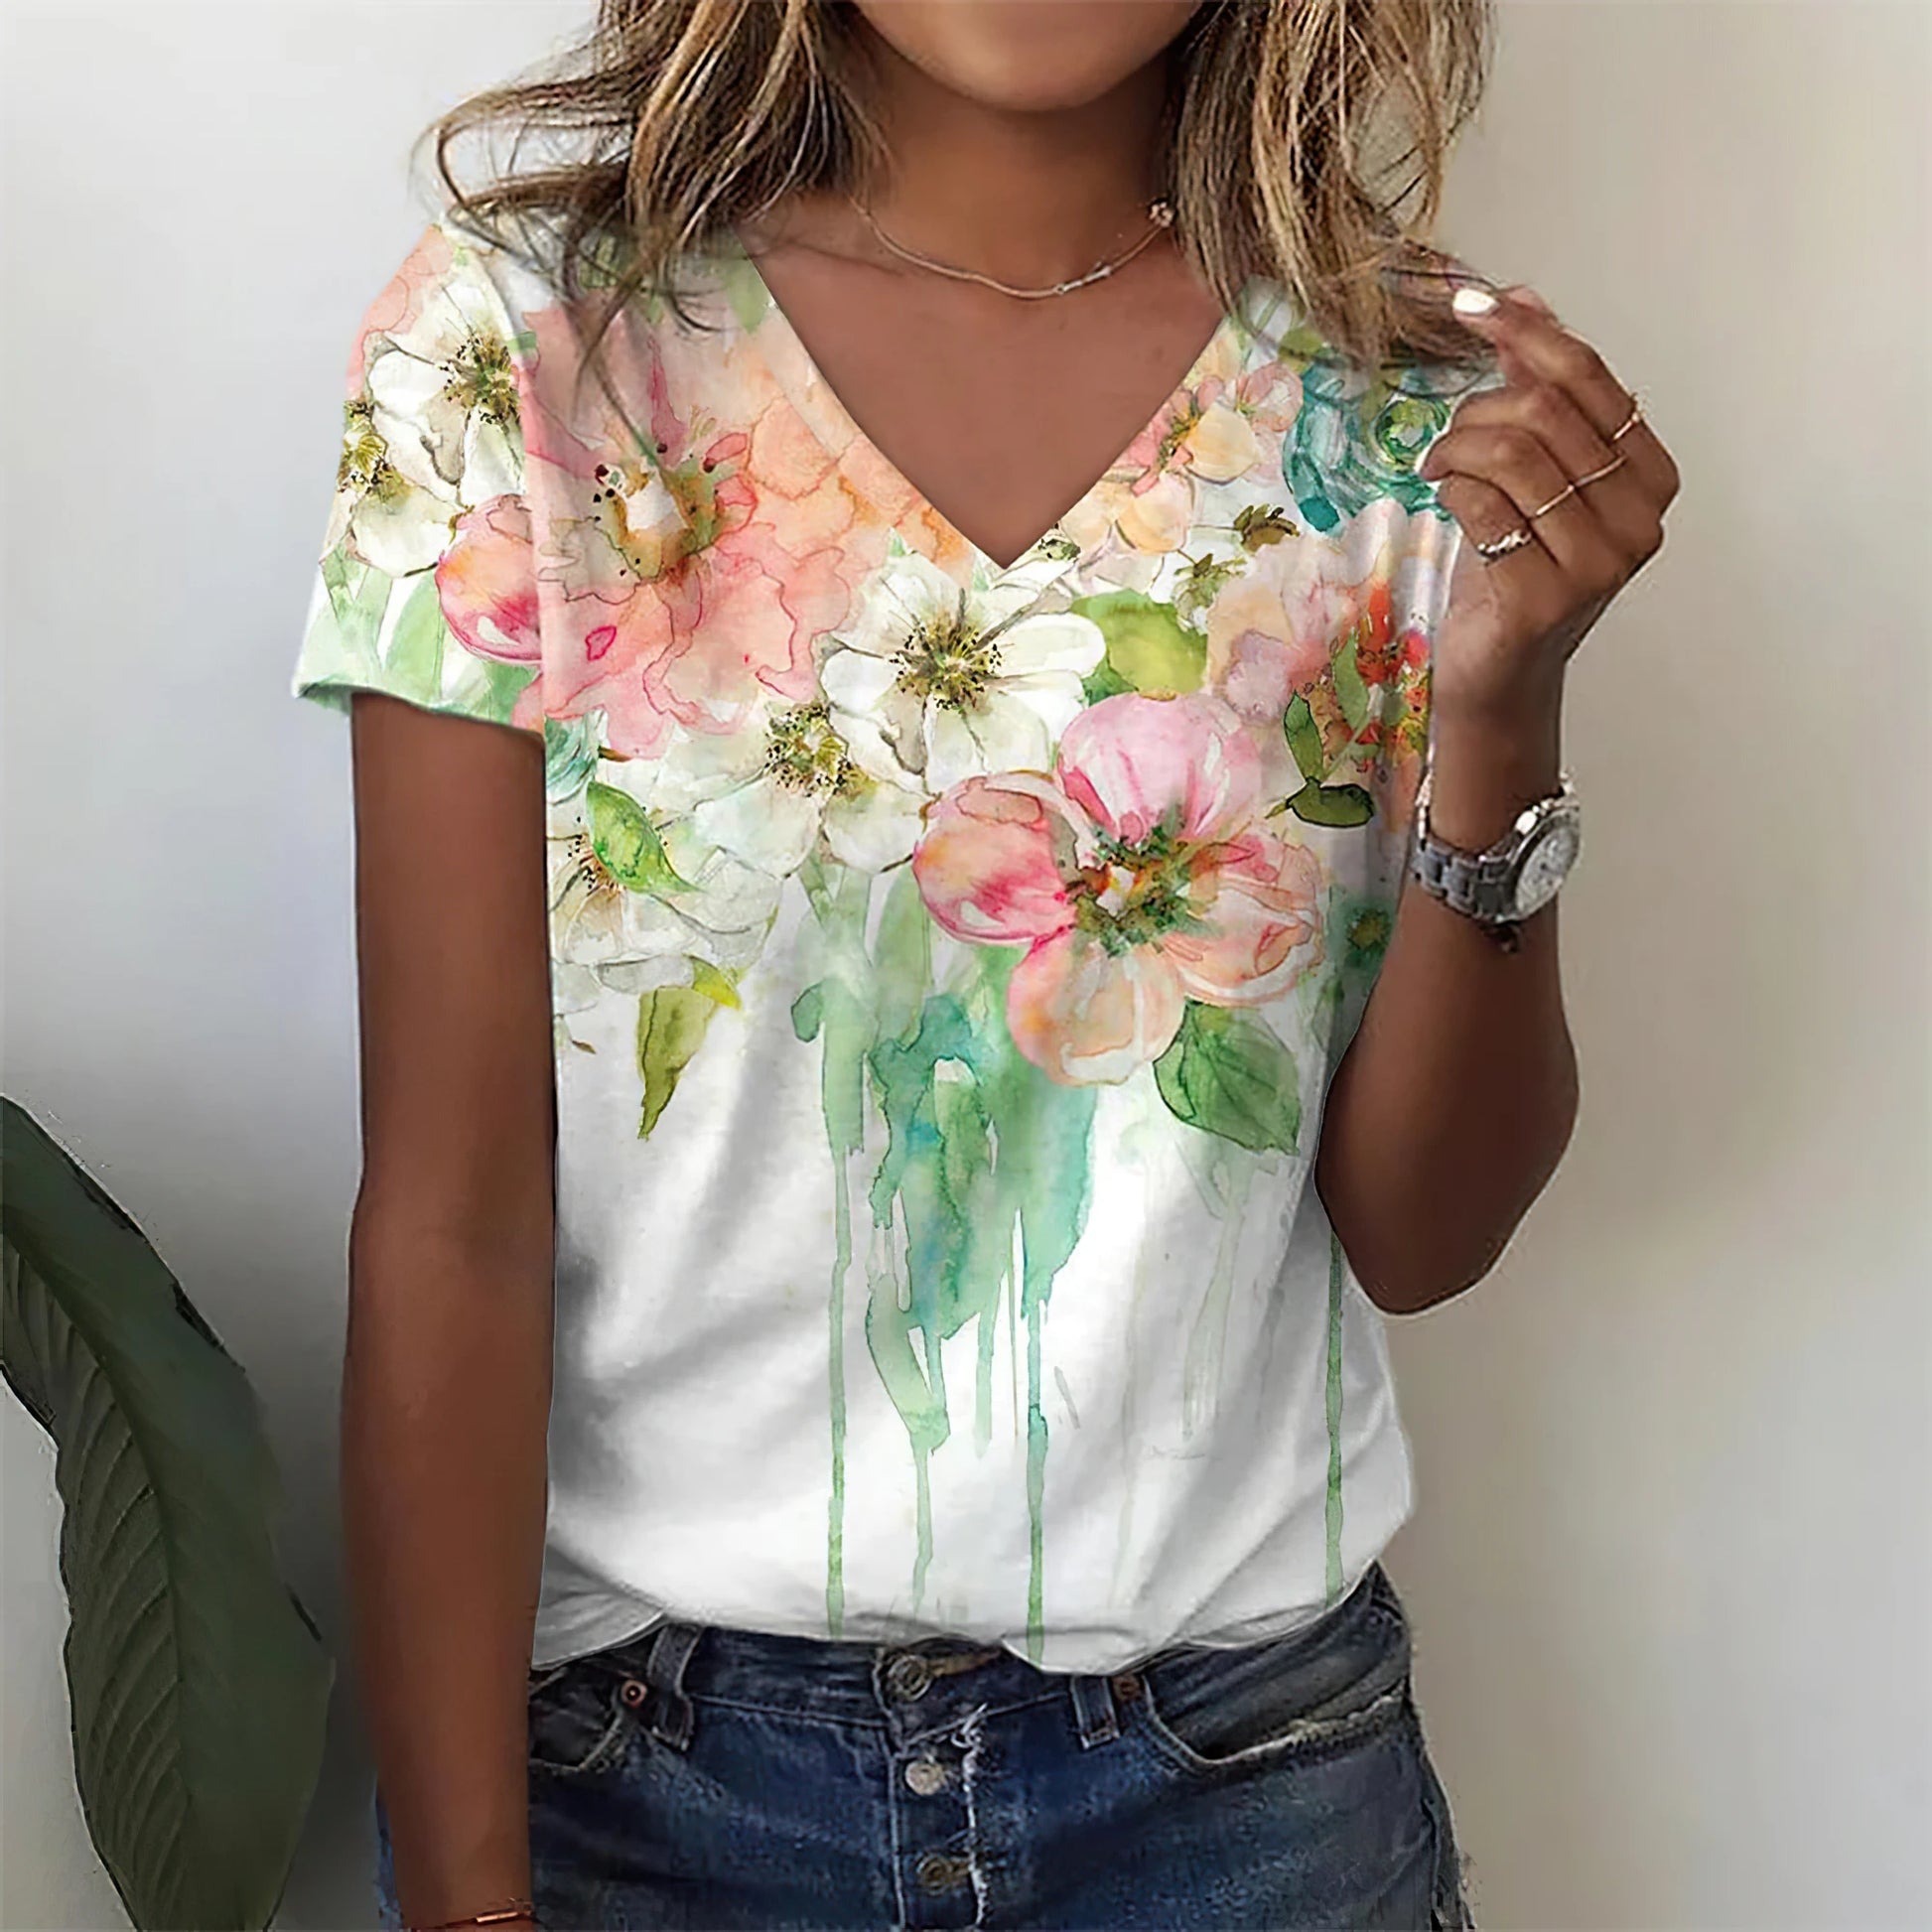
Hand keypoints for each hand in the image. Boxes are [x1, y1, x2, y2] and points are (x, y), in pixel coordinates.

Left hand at [1415, 283, 1680, 731]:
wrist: (1499, 671)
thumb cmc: (1516, 568)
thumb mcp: (1532, 472)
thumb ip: (1536, 389)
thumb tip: (1522, 296)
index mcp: (1649, 474)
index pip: (1590, 379)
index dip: (1528, 332)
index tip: (1471, 305)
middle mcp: (1639, 517)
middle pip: (1546, 412)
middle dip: (1478, 410)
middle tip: (1446, 438)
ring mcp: (1599, 561)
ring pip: (1513, 454)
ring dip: (1457, 449)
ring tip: (1437, 468)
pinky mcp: (1547, 597)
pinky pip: (1486, 507)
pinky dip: (1451, 489)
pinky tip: (1442, 497)